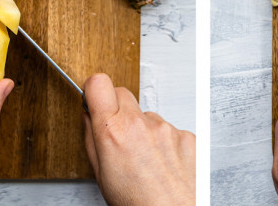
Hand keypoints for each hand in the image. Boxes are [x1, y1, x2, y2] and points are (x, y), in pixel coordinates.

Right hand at [83, 73, 194, 205]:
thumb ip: (92, 139)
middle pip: (124, 94)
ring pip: (149, 117)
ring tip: (146, 162)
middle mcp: (141, 125)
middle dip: (118, 109)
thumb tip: (89, 116)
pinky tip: (164, 166)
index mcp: (113, 133)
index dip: (94, 90)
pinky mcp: (187, 136)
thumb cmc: (137, 204)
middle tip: (119, 135)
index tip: (94, 98)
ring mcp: (167, 129)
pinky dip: (166, 144)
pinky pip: (171, 131)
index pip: (98, 84)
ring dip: (145, 132)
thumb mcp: (101, 176)